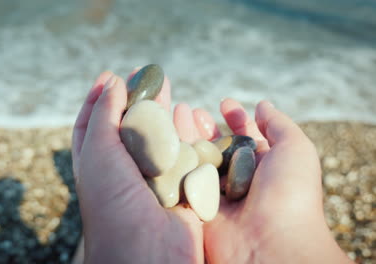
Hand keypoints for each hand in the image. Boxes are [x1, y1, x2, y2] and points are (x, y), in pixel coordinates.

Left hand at [72, 70, 203, 263]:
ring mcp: (151, 179)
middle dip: (136, 98)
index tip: (110, 75)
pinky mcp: (179, 187)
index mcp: (94, 164)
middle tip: (146, 74)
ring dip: (163, 112)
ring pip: (158, 138)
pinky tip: (188, 114)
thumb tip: (113, 81)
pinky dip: (186, 134)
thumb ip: (105, 116)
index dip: (99, 99)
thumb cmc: (113, 203)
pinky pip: (183, 155)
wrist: (148, 252)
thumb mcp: (98, 153)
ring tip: (168, 86)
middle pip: (128, 126)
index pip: (91, 125)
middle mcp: (121, 171)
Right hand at [173, 99, 352, 263]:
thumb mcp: (295, 149)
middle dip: (204, 126)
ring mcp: (217, 194)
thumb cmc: (290, 194)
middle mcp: (239, 180)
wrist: (270, 243)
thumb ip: (279, 124)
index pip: (247, 137)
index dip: (236, 118)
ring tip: (175, 113)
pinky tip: (164, 140)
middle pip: (218, 146)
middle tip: (190, 109)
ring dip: (186, 136)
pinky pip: (183, 179)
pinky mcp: (197, 206)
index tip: (224, 103)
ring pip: (198, 159)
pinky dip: (174, 159)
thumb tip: (262, 105)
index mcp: (264, 167)